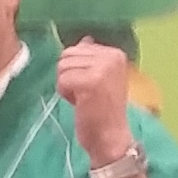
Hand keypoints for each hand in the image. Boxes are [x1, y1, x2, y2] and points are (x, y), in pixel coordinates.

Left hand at [54, 40, 138, 157]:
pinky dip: (65, 94)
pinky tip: (79, 104)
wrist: (110, 138)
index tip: (91, 87)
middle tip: (85, 94)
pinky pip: (62, 80)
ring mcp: (103, 68)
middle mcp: (112, 56)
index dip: (76, 69)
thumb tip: (84, 39)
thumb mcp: (101, 78)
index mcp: (115, 53)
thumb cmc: (103, 111)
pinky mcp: (91, 81)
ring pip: (62, 67)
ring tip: (83, 99)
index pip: (78, 48)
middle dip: (69, 76)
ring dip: (66, 86)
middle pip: (67, 55)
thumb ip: (92, 58)